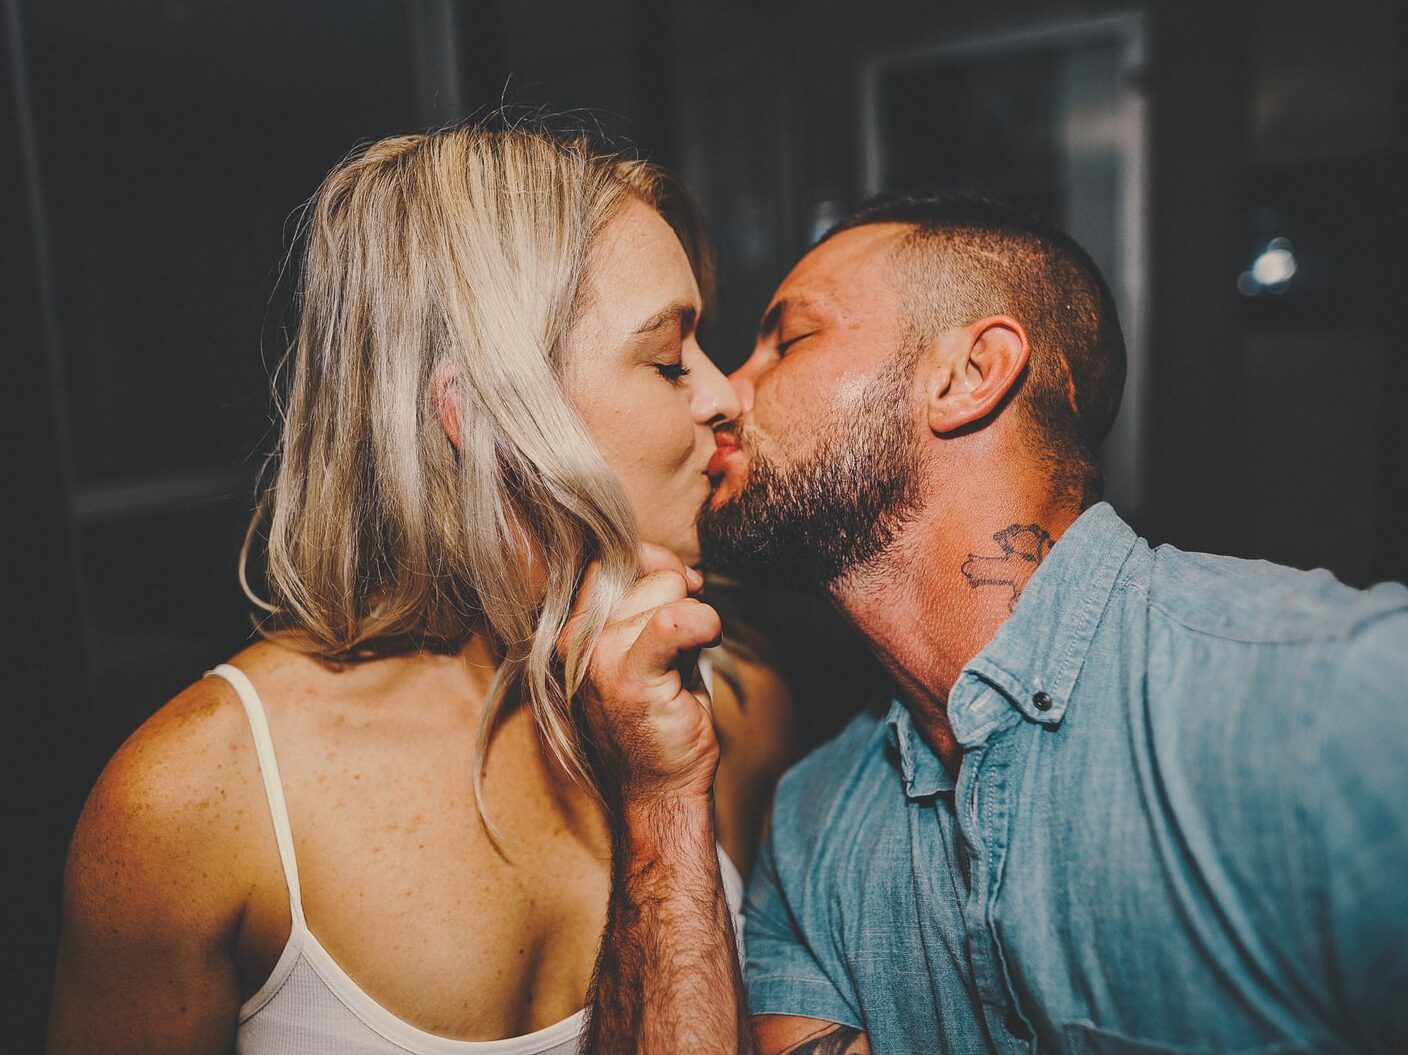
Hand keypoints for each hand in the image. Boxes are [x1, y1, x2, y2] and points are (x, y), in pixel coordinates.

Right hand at [570, 543, 722, 807]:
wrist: (658, 791)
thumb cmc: (659, 722)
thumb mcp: (647, 653)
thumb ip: (652, 607)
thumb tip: (685, 571)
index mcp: (575, 630)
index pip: (615, 561)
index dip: (658, 566)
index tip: (683, 594)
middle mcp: (576, 639)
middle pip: (649, 570)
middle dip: (682, 596)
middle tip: (686, 643)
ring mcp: (598, 657)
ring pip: (667, 588)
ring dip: (696, 618)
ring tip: (687, 661)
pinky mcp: (629, 677)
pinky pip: (675, 621)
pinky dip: (704, 625)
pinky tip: (706, 646)